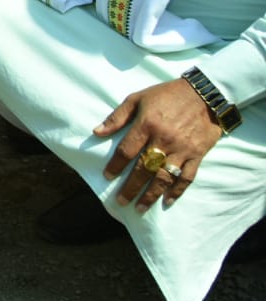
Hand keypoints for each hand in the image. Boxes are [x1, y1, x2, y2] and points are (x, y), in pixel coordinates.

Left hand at [94, 77, 222, 211]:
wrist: (205, 93)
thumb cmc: (166, 94)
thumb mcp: (138, 98)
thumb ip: (117, 117)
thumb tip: (96, 132)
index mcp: (147, 125)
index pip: (126, 151)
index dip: (115, 166)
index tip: (107, 177)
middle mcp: (164, 139)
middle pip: (144, 169)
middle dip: (131, 187)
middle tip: (121, 201)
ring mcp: (182, 149)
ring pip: (164, 177)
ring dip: (151, 194)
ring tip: (140, 207)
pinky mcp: (197, 154)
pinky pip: (187, 177)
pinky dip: (177, 191)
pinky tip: (167, 201)